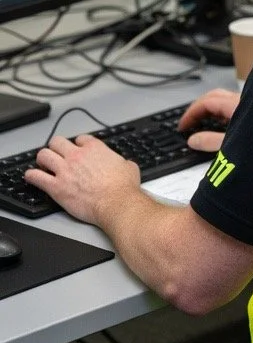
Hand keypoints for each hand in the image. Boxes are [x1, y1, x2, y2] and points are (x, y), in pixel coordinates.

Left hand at [26, 135, 140, 226]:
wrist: (116, 203)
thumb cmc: (123, 188)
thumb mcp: (129, 167)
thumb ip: (122, 162)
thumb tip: (125, 165)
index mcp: (95, 148)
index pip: (80, 139)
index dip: (78, 144)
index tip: (78, 150)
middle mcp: (77, 155)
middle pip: (57, 142)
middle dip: (56, 148)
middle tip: (57, 155)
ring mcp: (65, 170)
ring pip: (43, 155)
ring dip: (42, 159)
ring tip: (43, 165)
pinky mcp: (56, 186)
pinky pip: (35, 177)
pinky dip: (31, 176)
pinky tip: (32, 177)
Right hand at [178, 88, 239, 152]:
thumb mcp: (233, 144)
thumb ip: (211, 141)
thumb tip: (193, 140)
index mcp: (236, 104)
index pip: (206, 102)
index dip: (191, 113)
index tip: (182, 126)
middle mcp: (243, 100)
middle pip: (214, 97)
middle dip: (198, 108)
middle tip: (188, 122)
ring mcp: (250, 105)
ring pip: (225, 100)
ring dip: (210, 109)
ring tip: (201, 123)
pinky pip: (234, 107)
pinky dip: (222, 113)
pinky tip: (222, 125)